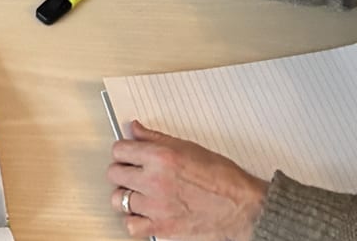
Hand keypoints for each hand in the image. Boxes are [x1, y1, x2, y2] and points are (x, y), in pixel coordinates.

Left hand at [107, 120, 267, 239]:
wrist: (242, 208)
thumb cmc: (223, 178)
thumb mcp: (189, 147)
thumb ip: (156, 138)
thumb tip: (136, 129)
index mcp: (161, 157)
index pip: (120, 150)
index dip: (123, 151)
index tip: (128, 155)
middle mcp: (154, 181)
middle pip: (114, 174)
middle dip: (122, 171)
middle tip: (133, 173)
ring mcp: (156, 207)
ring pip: (118, 200)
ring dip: (126, 195)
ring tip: (138, 193)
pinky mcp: (161, 228)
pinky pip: (131, 225)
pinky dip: (134, 220)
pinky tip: (144, 214)